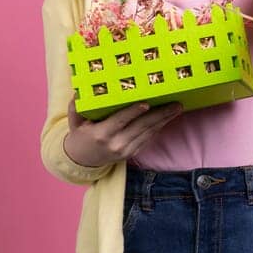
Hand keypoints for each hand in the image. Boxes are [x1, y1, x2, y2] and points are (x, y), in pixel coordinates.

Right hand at [62, 95, 182, 167]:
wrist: (82, 160)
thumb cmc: (80, 136)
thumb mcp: (75, 122)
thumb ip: (76, 108)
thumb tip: (78, 92)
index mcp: (101, 134)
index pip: (120, 121)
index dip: (134, 112)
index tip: (147, 103)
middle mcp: (116, 144)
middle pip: (141, 127)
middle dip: (160, 115)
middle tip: (176, 104)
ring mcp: (125, 150)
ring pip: (148, 133)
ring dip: (164, 120)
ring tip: (177, 108)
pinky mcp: (132, 153)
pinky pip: (147, 138)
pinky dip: (158, 127)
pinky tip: (167, 118)